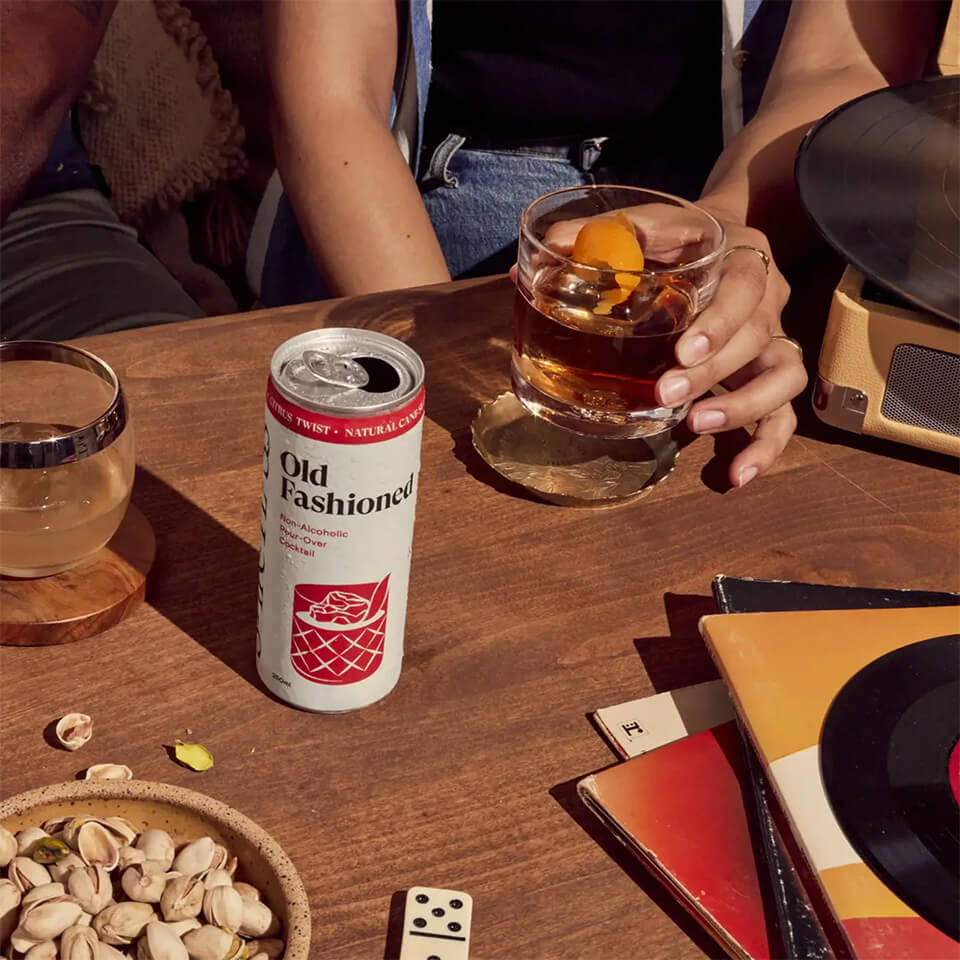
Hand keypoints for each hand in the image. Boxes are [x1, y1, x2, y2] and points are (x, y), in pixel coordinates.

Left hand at [526, 204, 806, 487]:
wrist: (731, 236)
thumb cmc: (680, 239)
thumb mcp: (650, 225)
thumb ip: (604, 238)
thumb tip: (532, 260)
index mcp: (743, 257)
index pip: (744, 288)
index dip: (719, 323)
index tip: (684, 351)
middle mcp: (767, 299)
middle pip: (758, 337)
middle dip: (713, 371)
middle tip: (667, 392)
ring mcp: (772, 340)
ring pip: (782, 376)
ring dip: (743, 405)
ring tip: (697, 424)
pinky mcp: (770, 375)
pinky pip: (784, 414)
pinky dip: (765, 446)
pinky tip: (737, 475)